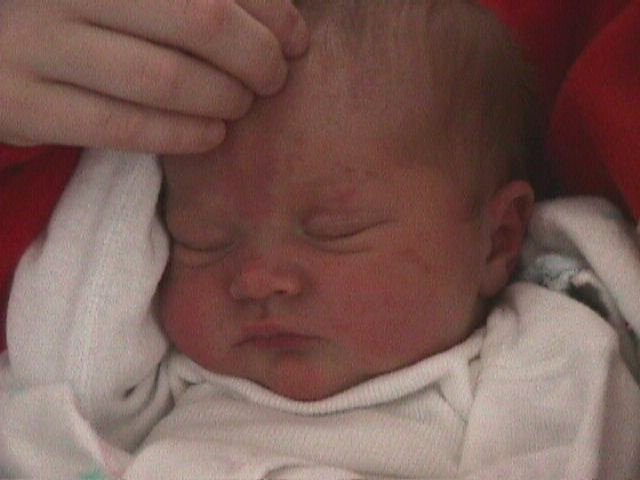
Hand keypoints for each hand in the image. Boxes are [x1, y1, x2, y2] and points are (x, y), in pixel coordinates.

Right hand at [0, 0, 307, 152]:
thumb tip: (279, 15)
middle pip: (200, 19)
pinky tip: (212, 134)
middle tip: (273, 77)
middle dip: (257, 56)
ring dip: (224, 98)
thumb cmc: (84, 17)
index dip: (270, 9)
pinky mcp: (24, 104)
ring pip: (164, 78)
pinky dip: (182, 134)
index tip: (296, 39)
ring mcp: (36, 42)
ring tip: (242, 104)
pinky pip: (123, 126)